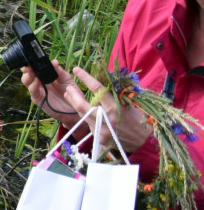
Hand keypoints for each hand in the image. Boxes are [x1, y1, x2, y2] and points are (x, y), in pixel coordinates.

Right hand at [21, 60, 82, 126]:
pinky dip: (33, 87)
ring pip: (28, 83)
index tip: (31, 58)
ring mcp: (38, 91)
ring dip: (28, 77)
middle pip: (28, 75)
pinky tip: (37, 82)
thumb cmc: (71, 92)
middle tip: (28, 66)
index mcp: (46, 76)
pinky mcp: (39, 100)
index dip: (31, 63)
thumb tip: (54, 61)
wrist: (75, 108)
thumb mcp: (66, 79)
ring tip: (31, 72)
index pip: (35, 68)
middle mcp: (40, 83)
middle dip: (26, 69)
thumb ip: (59, 71)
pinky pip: (33, 92)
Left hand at [23, 62, 150, 153]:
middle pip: (82, 105)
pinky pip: (89, 124)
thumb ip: (112, 95)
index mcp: (116, 106)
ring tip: (69, 95)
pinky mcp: (99, 137)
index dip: (85, 78)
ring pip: (83, 115)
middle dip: (73, 95)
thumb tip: (98, 83)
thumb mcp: (127, 102)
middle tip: (68, 87)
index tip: (77, 70)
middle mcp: (107, 118)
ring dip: (75, 104)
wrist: (141, 139)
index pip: (97, 89)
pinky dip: (86, 116)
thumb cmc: (136, 117)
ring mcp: (101, 129)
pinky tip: (83, 110)